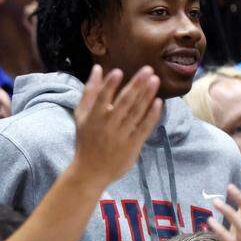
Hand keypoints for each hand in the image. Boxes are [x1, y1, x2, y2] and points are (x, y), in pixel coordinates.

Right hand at [71, 66, 160, 183]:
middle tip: (148, 70)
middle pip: (124, 102)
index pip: (102, 98)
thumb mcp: (81, 116)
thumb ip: (89, 92)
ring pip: (136, 112)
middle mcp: (108, 125)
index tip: (119, 71)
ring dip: (147, 96)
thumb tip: (97, 69)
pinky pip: (144, 127)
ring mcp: (122, 135)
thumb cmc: (85, 140)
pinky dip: (152, 115)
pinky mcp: (133, 145)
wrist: (91, 171)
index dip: (110, 85)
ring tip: (155, 80)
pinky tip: (159, 103)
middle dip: (136, 85)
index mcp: (94, 117)